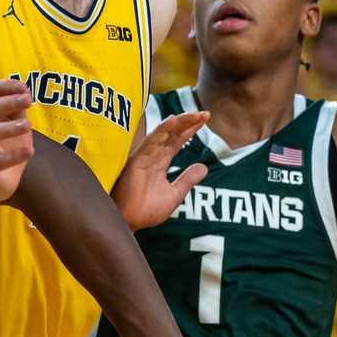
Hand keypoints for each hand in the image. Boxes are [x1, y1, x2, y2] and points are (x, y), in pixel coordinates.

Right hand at [0, 79, 33, 205]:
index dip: (2, 87)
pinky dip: (12, 157)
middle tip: (28, 100)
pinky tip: (29, 151)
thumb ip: (16, 107)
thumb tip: (24, 88)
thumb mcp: (13, 124)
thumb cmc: (4, 148)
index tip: (23, 86)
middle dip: (5, 103)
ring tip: (28, 125)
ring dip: (7, 128)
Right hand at [111, 112, 209, 230]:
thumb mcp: (175, 194)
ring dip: (179, 123)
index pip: (178, 141)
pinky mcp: (137, 160)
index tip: (205, 118)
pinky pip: (150, 142)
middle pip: (172, 134)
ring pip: (164, 134)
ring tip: (195, 115)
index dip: (191, 129)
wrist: (131, 222)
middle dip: (188, 122)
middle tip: (204, 113)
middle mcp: (153, 156)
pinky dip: (161, 130)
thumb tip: (204, 167)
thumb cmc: (147, 210)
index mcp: (161, 162)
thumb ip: (187, 179)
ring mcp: (144, 156)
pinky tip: (172, 120)